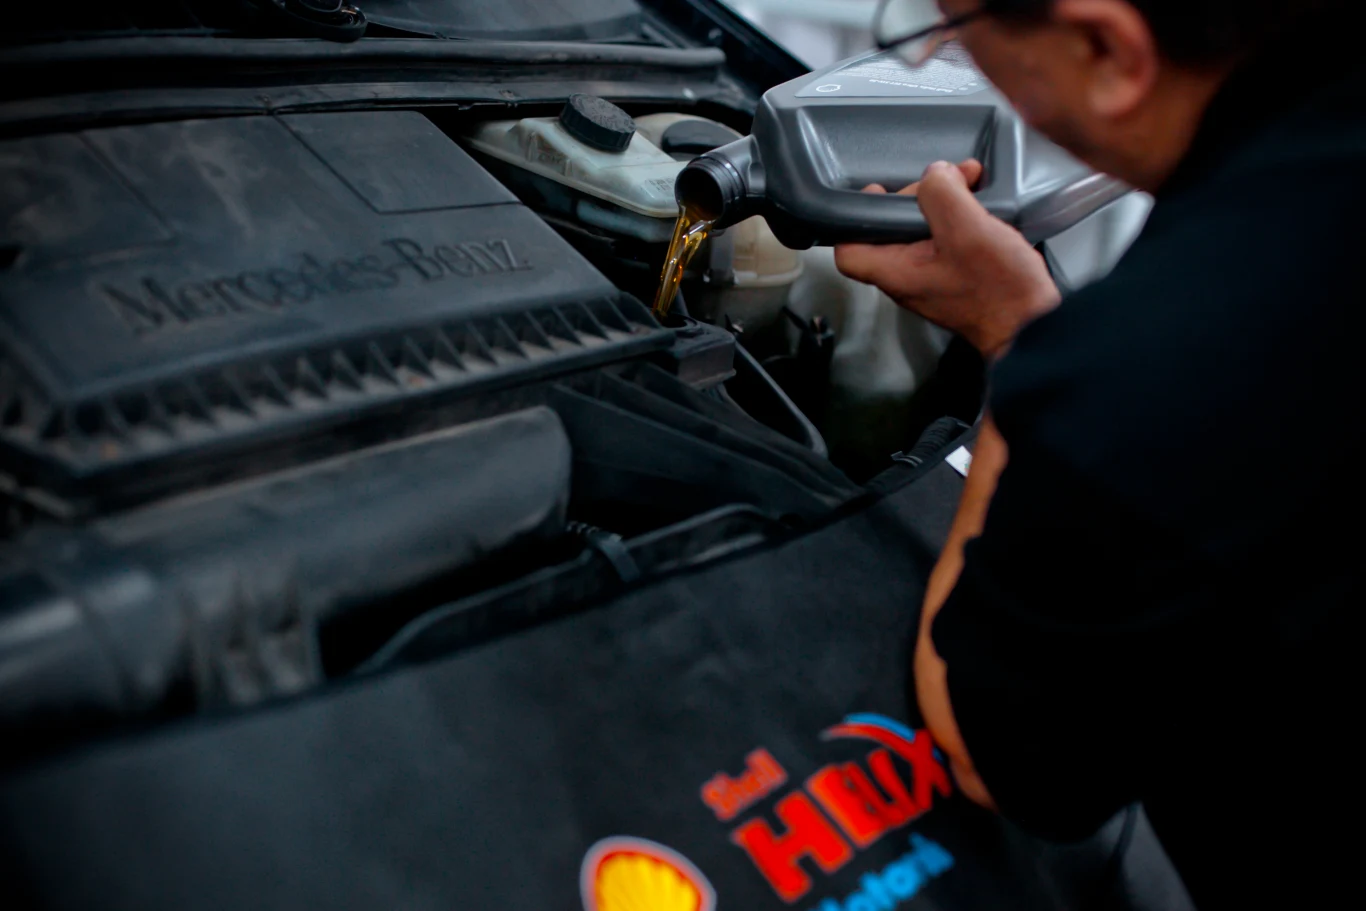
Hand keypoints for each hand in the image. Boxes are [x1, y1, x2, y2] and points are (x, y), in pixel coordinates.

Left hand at [834, 159, 1060, 359]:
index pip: (850, 252)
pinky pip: (948, 238)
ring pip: (923, 230)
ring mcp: (933, 276)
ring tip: (971, 178)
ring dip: (944, 200)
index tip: (877, 195)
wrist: (1034, 323)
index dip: (855, 220)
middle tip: (945, 179)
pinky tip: (982, 198)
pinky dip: (961, 214)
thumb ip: (942, 195)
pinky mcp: (957, 273)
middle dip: (916, 196)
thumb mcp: (967, 230)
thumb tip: (935, 174)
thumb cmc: (999, 288)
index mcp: (897, 272)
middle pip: (890, 229)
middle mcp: (908, 277)